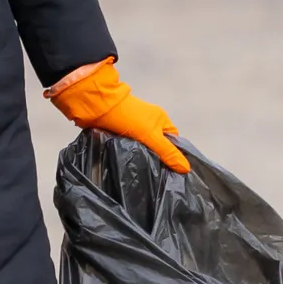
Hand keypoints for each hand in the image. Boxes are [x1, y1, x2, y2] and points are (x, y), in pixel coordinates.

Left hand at [46, 58, 188, 174]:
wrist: (96, 107)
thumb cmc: (126, 117)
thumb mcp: (151, 135)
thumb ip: (167, 152)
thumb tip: (186, 168)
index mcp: (161, 120)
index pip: (174, 142)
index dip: (173, 155)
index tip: (173, 172)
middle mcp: (150, 122)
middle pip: (158, 145)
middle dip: (157, 158)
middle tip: (157, 176)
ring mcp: (134, 127)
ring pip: (143, 147)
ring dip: (142, 157)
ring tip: (144, 173)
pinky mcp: (120, 132)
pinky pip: (129, 147)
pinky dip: (130, 154)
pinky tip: (130, 165)